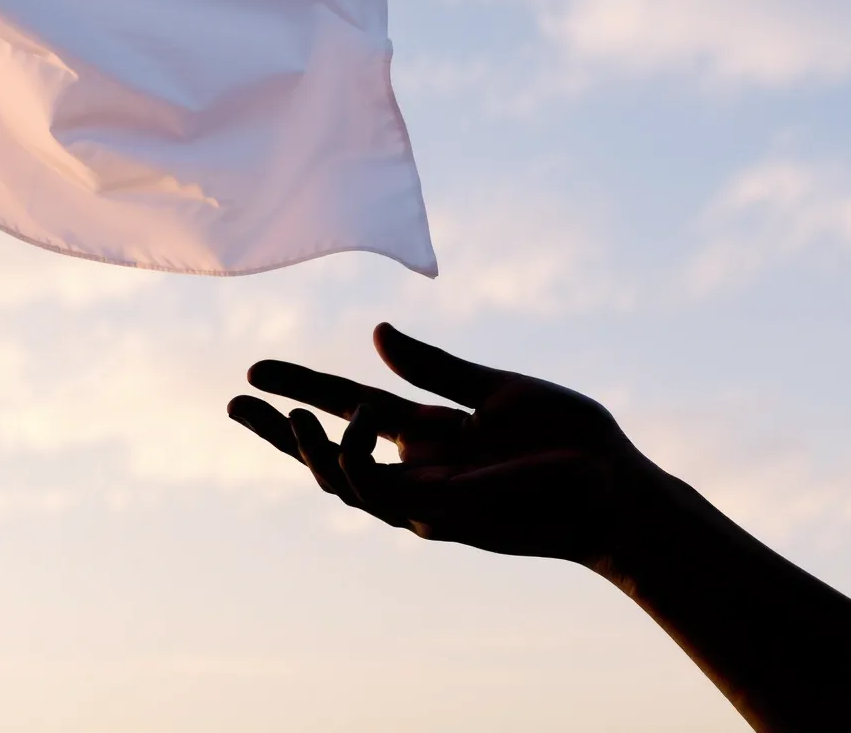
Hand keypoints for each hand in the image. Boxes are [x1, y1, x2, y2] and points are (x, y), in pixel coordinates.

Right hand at [227, 322, 656, 566]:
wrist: (620, 491)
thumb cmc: (571, 443)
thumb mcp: (496, 392)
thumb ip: (433, 368)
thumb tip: (375, 331)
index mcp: (427, 433)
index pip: (346, 405)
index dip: (301, 384)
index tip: (254, 368)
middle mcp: (416, 469)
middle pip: (327, 452)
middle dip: (276, 432)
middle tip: (230, 403)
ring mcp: (424, 498)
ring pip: (343, 481)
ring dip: (310, 450)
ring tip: (290, 414)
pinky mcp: (440, 518)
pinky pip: (382, 494)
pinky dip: (359, 463)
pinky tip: (351, 424)